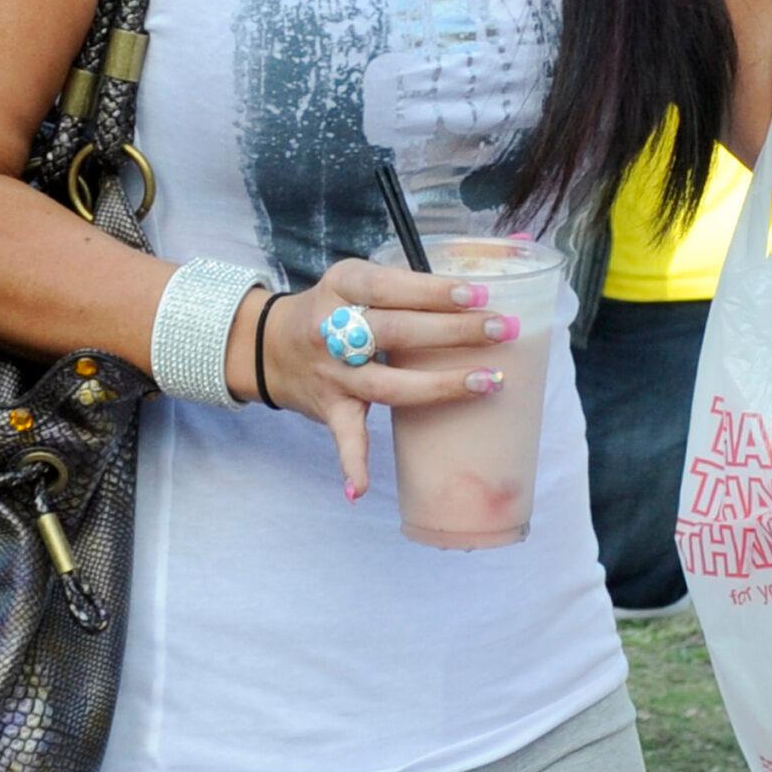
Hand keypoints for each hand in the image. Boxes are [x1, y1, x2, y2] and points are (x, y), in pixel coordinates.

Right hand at [251, 259, 516, 498]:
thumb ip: (401, 284)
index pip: (389, 286)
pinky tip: (360, 489)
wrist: (268, 347)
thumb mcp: (353, 282)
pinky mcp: (330, 408)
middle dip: (454, 331)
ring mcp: (331, 373)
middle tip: (503, 330)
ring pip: (387, 384)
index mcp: (341, 287)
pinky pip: (343, 437)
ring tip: (488, 381)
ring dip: (439, 386)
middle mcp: (331, 329)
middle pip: (397, 331)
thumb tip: (475, 293)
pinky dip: (351, 464)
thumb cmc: (330, 310)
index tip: (479, 295)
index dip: (433, 291)